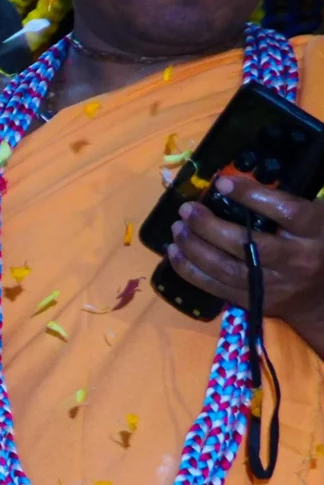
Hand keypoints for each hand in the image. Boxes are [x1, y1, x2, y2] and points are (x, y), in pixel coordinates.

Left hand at [166, 176, 323, 347]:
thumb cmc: (316, 243)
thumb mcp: (315, 218)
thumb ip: (283, 203)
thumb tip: (232, 183)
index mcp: (315, 232)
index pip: (284, 211)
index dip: (251, 195)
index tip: (222, 183)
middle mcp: (296, 261)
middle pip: (246, 244)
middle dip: (209, 226)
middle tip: (186, 210)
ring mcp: (273, 284)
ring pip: (226, 268)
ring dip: (194, 247)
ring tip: (177, 228)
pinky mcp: (255, 301)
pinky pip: (216, 287)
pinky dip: (190, 270)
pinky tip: (174, 253)